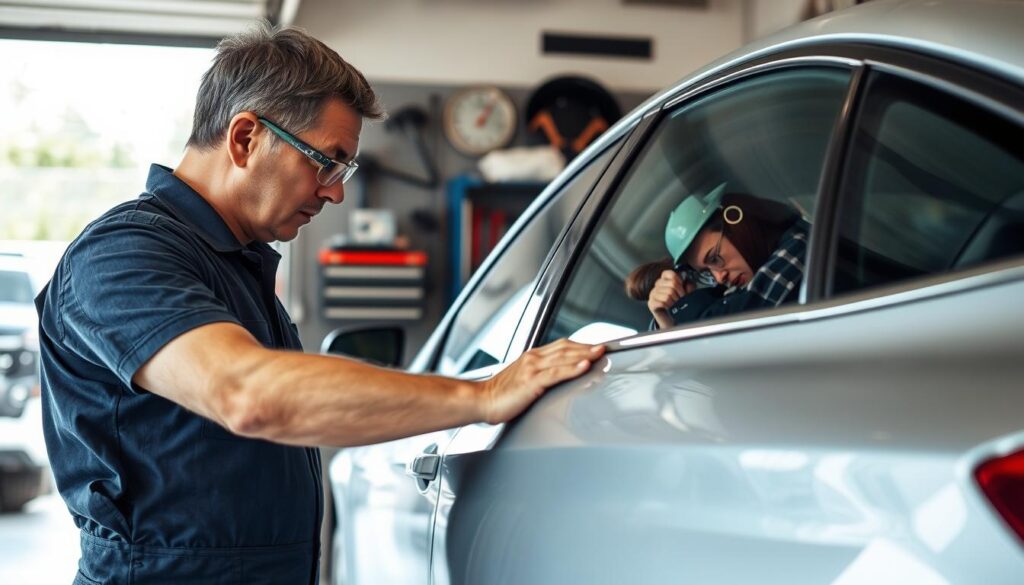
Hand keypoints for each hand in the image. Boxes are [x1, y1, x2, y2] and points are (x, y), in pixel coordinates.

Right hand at [478, 340, 604, 423]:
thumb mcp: (522, 379)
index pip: (562, 346)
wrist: (480, 400)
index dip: (581, 345)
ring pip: (563, 357)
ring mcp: (532, 369)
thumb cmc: (499, 394)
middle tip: (605, 347)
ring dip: (584, 354)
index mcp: (532, 357)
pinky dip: (571, 369)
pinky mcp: (531, 382)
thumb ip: (539, 375)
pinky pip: (555, 373)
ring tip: (600, 353)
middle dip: (587, 347)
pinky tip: (583, 367)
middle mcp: (533, 359)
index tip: (597, 346)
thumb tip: (556, 377)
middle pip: (566, 348)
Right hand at [647, 270, 694, 313]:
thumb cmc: (678, 304)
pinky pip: (662, 302)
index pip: (670, 274)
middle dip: (680, 294)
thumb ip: (689, 286)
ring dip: (675, 302)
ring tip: (675, 305)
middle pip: (672, 284)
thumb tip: (687, 283)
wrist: (671, 318)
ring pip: (668, 294)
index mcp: (665, 280)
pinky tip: (669, 308)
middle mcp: (658, 285)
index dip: (679, 280)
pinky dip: (669, 306)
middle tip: (681, 299)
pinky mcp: (651, 303)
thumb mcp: (687, 293)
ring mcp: (653, 293)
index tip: (682, 288)